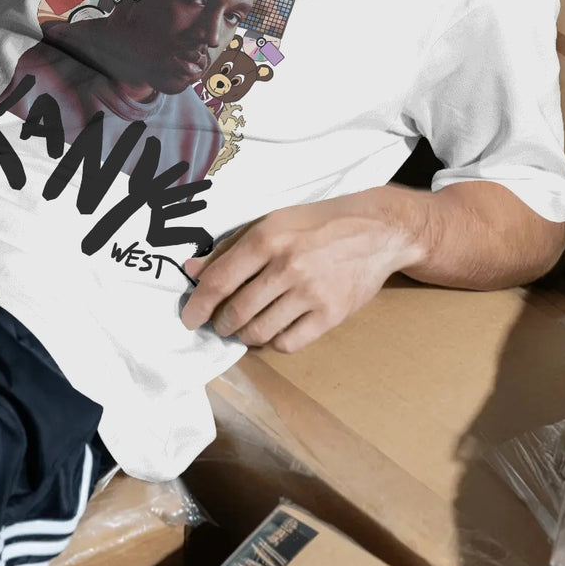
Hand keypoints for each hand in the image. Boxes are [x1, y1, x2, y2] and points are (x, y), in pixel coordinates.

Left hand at [178, 187, 425, 351]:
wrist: (375, 231)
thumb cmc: (316, 224)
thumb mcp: (271, 223)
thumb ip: (230, 248)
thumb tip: (192, 271)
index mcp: (266, 238)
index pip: (220, 281)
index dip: (198, 305)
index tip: (189, 318)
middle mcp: (287, 266)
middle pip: (237, 312)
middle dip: (221, 324)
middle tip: (220, 324)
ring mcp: (310, 293)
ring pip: (260, 332)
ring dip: (244, 336)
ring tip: (244, 328)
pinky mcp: (331, 314)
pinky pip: (289, 343)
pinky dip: (273, 342)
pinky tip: (272, 331)